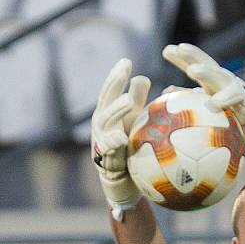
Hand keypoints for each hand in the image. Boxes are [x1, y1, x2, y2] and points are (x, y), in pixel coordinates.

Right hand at [91, 58, 149, 211]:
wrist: (121, 183)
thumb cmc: (128, 150)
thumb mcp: (134, 124)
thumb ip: (137, 102)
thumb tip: (144, 76)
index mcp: (107, 113)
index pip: (111, 90)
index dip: (117, 75)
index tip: (127, 61)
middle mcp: (101, 125)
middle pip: (105, 100)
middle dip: (114, 84)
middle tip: (125, 70)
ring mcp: (100, 142)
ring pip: (106, 123)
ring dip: (116, 110)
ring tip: (128, 101)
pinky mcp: (103, 160)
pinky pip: (107, 150)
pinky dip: (113, 143)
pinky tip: (121, 139)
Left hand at [162, 43, 244, 162]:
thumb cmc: (226, 113)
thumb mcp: (204, 105)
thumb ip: (186, 97)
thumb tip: (165, 91)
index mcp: (210, 79)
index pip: (193, 63)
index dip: (181, 57)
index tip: (167, 50)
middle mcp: (221, 78)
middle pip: (207, 61)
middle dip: (193, 54)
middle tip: (179, 49)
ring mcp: (233, 85)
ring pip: (219, 75)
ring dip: (205, 71)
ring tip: (192, 71)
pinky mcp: (243, 96)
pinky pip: (234, 95)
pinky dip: (225, 98)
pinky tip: (216, 103)